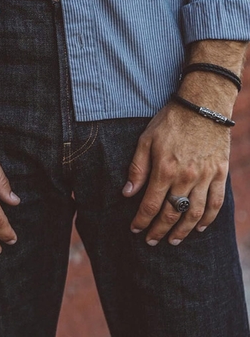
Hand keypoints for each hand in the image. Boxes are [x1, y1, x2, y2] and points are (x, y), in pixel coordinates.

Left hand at [122, 102, 229, 245]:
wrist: (202, 106)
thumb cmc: (170, 122)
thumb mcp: (145, 140)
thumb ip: (137, 168)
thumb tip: (126, 192)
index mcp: (165, 169)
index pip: (151, 204)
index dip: (142, 220)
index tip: (135, 229)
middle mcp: (186, 178)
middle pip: (171, 213)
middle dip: (159, 230)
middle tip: (151, 241)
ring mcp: (205, 177)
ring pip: (195, 213)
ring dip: (183, 231)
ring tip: (173, 241)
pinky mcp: (220, 173)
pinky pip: (216, 203)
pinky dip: (209, 219)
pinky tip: (200, 227)